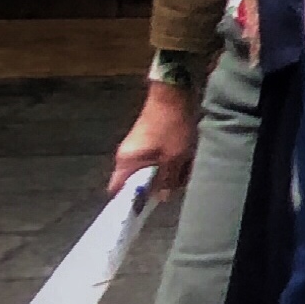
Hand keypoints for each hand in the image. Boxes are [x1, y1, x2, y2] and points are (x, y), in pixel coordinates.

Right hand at [112, 78, 196, 197]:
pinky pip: (158, 158)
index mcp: (126, 162)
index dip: (130, 201)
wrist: (174, 94)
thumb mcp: (175, 158)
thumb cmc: (171, 128)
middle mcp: (126, 155)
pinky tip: (186, 157)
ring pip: (152, 169)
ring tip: (185, 166)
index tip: (144, 208)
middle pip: (138, 181)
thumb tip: (161, 197)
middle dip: (158, 185)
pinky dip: (171, 161)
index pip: (118, 190)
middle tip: (177, 183)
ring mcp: (137, 147)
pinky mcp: (148, 140)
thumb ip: (167, 180)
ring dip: (169, 171)